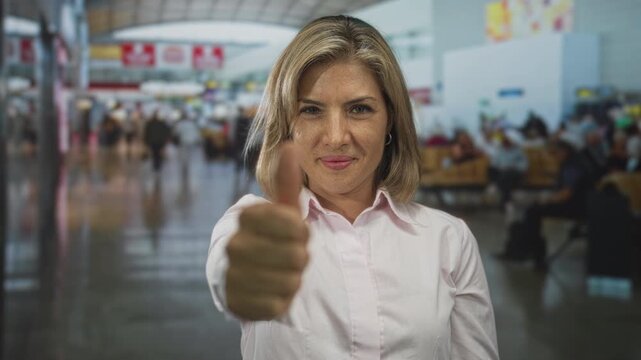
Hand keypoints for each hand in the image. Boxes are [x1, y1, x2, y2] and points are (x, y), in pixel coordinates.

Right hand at [225, 143, 308, 320]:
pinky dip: (281, 300)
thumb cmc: (265, 236)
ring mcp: (233, 276)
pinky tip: (270, 290)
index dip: (301, 231)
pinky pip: (279, 305)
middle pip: (297, 256)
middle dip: (300, 257)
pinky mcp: (237, 304)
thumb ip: (286, 181)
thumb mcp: (277, 209)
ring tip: (280, 272)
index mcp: (246, 217)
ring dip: (293, 279)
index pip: (295, 225)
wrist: (232, 272)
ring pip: (291, 282)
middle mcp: (234, 244)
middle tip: (289, 255)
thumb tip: (290, 145)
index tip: (294, 232)